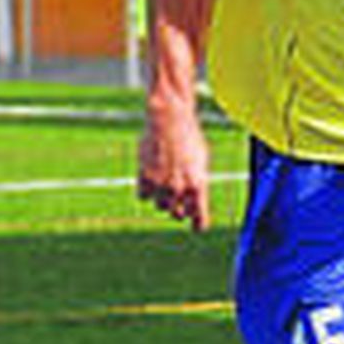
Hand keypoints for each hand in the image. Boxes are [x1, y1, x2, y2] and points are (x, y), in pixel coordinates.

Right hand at [137, 102, 211, 230]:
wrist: (169, 119)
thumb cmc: (188, 138)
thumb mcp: (201, 162)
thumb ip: (197, 185)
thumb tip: (192, 207)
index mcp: (199, 186)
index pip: (199, 221)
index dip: (196, 224)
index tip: (194, 224)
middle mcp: (181, 188)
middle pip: (177, 215)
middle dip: (176, 207)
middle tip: (174, 193)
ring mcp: (162, 184)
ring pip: (159, 207)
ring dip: (160, 197)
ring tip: (163, 177)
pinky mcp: (145, 178)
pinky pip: (143, 196)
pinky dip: (145, 188)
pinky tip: (150, 172)